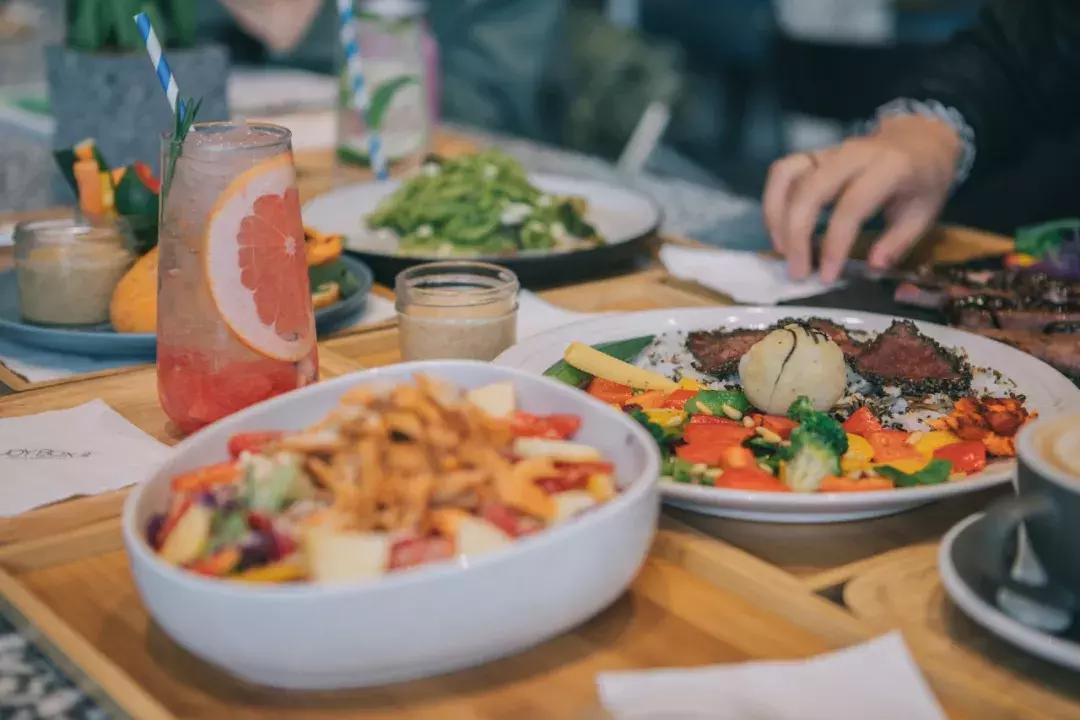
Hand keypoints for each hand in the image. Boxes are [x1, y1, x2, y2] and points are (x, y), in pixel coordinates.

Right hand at [763, 114, 961, 280]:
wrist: (919, 139)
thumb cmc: (924, 181)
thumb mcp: (925, 212)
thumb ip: (899, 241)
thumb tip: (873, 266)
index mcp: (889, 167)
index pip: (851, 206)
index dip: (835, 244)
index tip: (828, 276)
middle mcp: (853, 154)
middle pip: (810, 190)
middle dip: (796, 235)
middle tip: (797, 271)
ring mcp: (829, 151)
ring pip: (787, 176)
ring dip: (777, 216)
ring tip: (782, 251)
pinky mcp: (814, 155)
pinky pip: (782, 171)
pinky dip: (773, 200)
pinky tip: (779, 229)